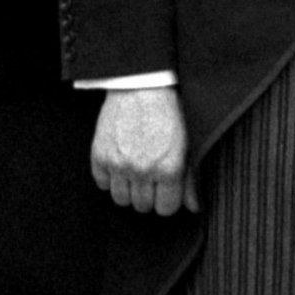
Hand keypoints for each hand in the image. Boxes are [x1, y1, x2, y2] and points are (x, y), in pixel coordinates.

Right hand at [91, 88, 198, 215]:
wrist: (143, 85)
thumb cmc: (171, 111)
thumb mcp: (189, 142)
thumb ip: (191, 178)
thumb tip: (194, 207)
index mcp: (169, 168)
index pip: (165, 209)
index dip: (167, 199)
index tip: (167, 188)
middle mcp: (142, 170)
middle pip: (142, 206)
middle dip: (149, 195)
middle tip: (152, 175)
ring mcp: (118, 164)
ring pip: (121, 199)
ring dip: (129, 189)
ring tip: (136, 169)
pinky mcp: (100, 155)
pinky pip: (102, 184)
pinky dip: (110, 177)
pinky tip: (121, 161)